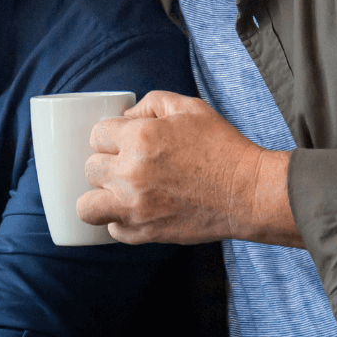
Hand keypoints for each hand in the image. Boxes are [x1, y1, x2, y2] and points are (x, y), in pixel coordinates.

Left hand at [78, 90, 300, 245]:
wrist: (249, 193)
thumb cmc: (223, 147)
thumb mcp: (189, 108)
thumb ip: (150, 103)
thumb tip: (124, 117)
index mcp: (140, 138)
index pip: (96, 135)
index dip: (109, 137)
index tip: (123, 143)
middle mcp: (131, 173)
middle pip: (89, 168)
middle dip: (105, 164)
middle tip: (127, 166)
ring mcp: (136, 207)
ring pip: (86, 206)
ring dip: (99, 198)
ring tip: (117, 193)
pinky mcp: (146, 233)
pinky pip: (113, 230)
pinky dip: (120, 221)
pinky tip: (137, 210)